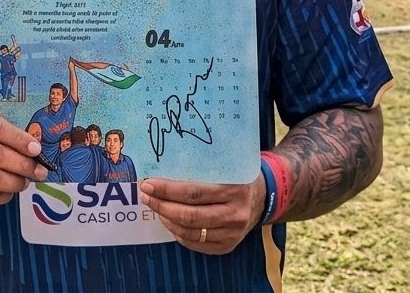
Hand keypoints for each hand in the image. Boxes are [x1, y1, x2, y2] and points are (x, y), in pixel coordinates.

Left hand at [139, 175, 263, 254]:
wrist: (263, 196)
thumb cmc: (237, 174)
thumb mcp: (226, 164)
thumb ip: (201, 165)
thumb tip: (163, 163)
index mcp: (234, 189)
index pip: (193, 192)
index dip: (167, 190)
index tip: (148, 183)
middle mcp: (235, 214)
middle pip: (190, 215)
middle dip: (162, 205)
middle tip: (146, 195)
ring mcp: (233, 233)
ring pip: (191, 232)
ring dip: (167, 220)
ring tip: (155, 207)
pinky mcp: (228, 246)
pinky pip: (197, 244)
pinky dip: (178, 233)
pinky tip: (169, 221)